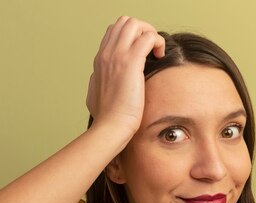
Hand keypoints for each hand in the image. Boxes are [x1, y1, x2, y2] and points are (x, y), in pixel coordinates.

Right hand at [86, 16, 164, 138]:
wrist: (110, 127)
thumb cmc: (106, 118)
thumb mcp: (95, 95)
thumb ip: (98, 82)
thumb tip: (99, 81)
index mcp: (100, 61)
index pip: (114, 32)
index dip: (131, 37)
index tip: (141, 53)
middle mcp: (106, 54)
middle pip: (124, 22)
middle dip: (141, 30)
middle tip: (150, 49)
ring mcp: (117, 56)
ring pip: (135, 24)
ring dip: (149, 33)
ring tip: (155, 51)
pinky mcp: (131, 62)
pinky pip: (148, 36)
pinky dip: (157, 42)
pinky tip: (160, 56)